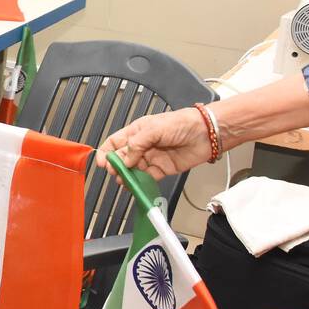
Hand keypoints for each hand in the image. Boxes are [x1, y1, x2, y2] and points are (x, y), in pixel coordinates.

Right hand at [95, 107, 210, 181]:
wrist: (206, 133)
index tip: (102, 163)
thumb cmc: (180, 124)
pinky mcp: (162, 169)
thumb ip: (136, 144)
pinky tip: (136, 185)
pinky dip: (140, 182)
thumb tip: (125, 160)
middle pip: (122, 158)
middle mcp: (142, 146)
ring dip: (127, 176)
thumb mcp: (154, 128)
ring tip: (124, 180)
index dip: (106, 152)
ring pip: (133, 170)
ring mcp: (152, 158)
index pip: (115, 142)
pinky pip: (147, 178)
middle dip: (116, 166)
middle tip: (115, 172)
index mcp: (137, 132)